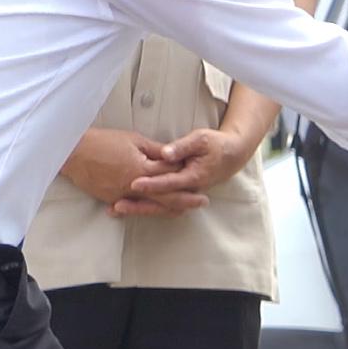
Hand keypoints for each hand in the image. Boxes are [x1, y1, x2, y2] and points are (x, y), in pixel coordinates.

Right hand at [63, 129, 206, 217]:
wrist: (73, 153)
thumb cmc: (102, 141)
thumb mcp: (133, 140)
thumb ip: (155, 151)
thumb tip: (173, 155)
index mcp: (141, 168)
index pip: (170, 175)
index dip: (186, 177)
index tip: (201, 179)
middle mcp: (133, 186)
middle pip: (166, 197)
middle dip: (186, 200)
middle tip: (202, 202)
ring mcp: (121, 195)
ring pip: (151, 206)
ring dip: (168, 207)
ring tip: (183, 209)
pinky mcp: (111, 199)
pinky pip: (132, 206)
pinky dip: (145, 208)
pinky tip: (157, 210)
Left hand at [124, 127, 256, 206]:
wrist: (232, 156)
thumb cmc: (216, 145)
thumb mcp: (201, 139)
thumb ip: (182, 147)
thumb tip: (165, 153)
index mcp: (194, 176)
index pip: (169, 183)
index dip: (151, 184)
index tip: (134, 183)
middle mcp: (188, 190)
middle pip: (161, 202)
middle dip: (138, 204)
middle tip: (117, 204)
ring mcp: (184, 195)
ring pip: (159, 208)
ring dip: (138, 209)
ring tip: (115, 209)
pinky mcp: (179, 195)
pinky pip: (160, 205)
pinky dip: (143, 207)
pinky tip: (126, 207)